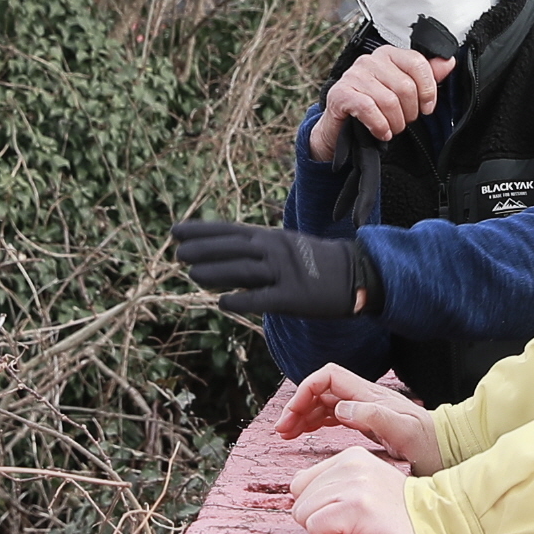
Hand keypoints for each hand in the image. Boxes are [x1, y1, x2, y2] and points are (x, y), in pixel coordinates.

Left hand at [170, 222, 372, 318]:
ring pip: (244, 271)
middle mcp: (275, 251)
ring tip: (191, 274)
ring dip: (216, 271)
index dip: (202, 231)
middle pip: (233, 248)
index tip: (176, 231)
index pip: (230, 231)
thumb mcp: (286, 245)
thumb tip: (223, 257)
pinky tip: (222, 302)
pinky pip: (264, 298)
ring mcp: (284, 273)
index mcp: (271, 238)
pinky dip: (242, 300)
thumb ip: (256, 250)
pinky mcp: (293, 297)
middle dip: (203, 248)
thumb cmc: (317, 262)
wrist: (357, 275)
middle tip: (177, 250)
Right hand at [279, 363, 443, 473]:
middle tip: (282, 429)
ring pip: (323, 403)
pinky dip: (314, 422)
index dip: (305, 390)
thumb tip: (341, 408)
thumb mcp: (403, 431)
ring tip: (286, 434)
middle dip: (297, 405)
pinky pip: (331, 416)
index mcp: (369, 395)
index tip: (293, 414)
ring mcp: (363, 409)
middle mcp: (363, 398)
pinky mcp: (364, 423)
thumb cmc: (428, 442)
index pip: (327, 377)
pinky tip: (304, 432)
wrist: (446, 449)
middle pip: (320, 390)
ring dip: (302, 415)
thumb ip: (373, 416)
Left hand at [290, 447, 419, 533]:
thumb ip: (334, 486)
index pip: (300, 483)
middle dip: (321, 521)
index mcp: (352, 457)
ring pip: (304, 515)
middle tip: (357, 526)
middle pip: (299, 501)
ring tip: (361, 530)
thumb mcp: (367, 489)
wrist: (440, 531)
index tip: (347, 515)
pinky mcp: (359, 508)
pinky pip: (316, 528)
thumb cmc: (402, 519)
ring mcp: (356, 485)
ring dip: (328, 532)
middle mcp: (352, 465)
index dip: (317, 507)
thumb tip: (296, 493)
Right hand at [306, 47, 457, 163]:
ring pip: (389, 101)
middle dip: (410, 112)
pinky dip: (380, 125)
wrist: (341, 127)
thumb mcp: (402, 91)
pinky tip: (382, 133)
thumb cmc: (374, 106)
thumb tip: (448, 61)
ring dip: (395, 122)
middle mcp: (370, 61)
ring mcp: (353, 76)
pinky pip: (369, 109)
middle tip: (404, 121)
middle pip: (405, 86)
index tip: (427, 108)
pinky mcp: (340, 93)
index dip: (428, 90)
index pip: (417, 63)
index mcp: (388, 55)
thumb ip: (426, 76)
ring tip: (392, 128)